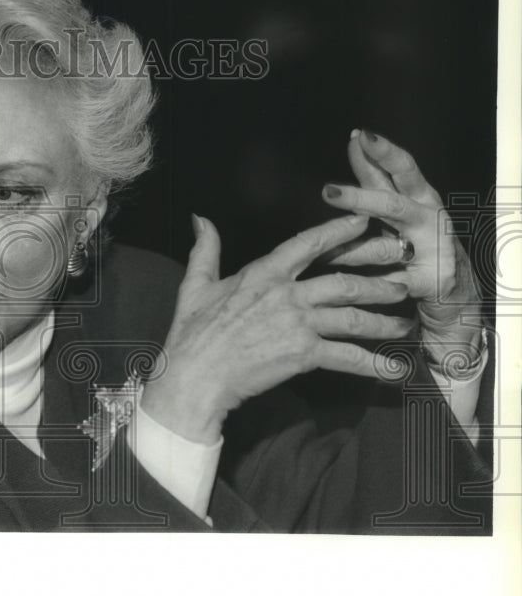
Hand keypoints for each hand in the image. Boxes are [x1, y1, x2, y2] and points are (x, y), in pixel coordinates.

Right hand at [141, 213, 413, 443]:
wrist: (195, 376)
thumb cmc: (191, 334)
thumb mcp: (194, 285)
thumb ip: (205, 250)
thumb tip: (200, 219)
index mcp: (263, 273)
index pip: (307, 244)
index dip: (338, 230)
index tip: (364, 222)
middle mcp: (286, 294)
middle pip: (344, 281)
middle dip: (379, 280)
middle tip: (405, 279)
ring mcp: (297, 323)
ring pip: (353, 317)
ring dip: (383, 321)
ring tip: (404, 325)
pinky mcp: (303, 354)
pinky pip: (347, 357)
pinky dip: (374, 365)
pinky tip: (395, 371)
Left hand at [322, 129, 481, 360]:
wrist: (454, 289)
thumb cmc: (419, 239)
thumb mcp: (400, 206)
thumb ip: (377, 178)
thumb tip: (356, 141)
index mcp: (420, 197)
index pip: (402, 168)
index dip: (382, 152)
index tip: (359, 136)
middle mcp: (428, 219)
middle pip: (393, 205)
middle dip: (360, 198)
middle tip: (328, 191)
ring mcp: (432, 250)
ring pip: (385, 247)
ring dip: (351, 251)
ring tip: (324, 253)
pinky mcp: (430, 282)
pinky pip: (391, 283)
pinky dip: (371, 285)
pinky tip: (352, 286)